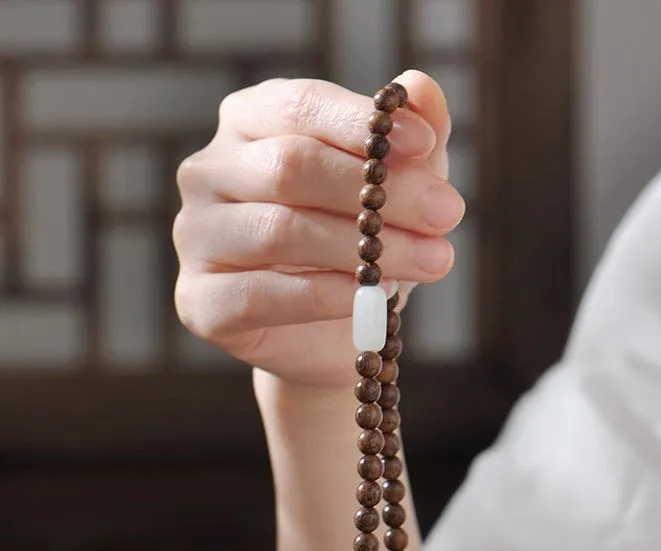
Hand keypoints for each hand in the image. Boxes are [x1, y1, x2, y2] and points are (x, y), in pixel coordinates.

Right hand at [173, 70, 464, 388]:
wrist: (331, 334)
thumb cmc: (359, 247)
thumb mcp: (399, 190)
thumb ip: (411, 141)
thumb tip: (422, 88)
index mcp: (249, 124)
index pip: (299, 106)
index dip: (362, 124)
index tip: (426, 145)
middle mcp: (209, 172)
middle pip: (291, 167)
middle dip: (380, 191)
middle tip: (447, 213)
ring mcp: (196, 236)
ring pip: (280, 231)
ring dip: (365, 248)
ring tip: (433, 261)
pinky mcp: (200, 300)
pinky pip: (260, 294)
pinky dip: (325, 295)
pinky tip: (372, 297)